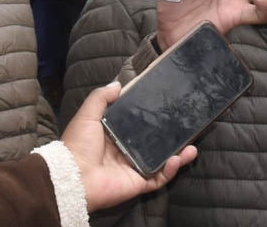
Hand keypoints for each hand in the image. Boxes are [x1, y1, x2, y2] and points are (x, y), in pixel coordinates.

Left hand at [64, 82, 197, 209]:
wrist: (73, 176)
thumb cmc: (78, 144)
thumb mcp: (87, 114)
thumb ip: (102, 97)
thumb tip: (118, 84)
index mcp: (113, 136)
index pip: (138, 125)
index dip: (154, 118)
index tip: (168, 108)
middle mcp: (125, 152)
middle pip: (154, 144)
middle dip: (172, 138)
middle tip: (187, 128)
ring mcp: (133, 168)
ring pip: (162, 162)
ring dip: (178, 155)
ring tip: (192, 147)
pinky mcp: (137, 183)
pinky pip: (159, 179)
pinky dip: (170, 171)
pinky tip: (178, 159)